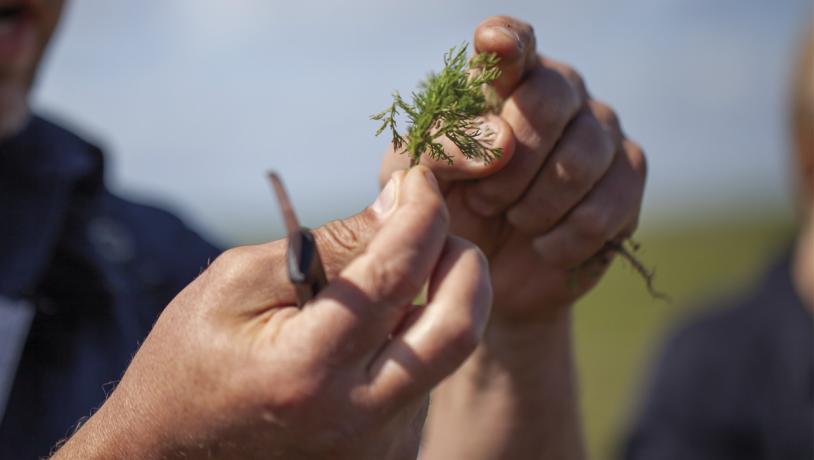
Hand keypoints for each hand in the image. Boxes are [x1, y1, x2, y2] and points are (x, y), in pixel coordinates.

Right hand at [52, 167, 491, 459]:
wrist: (170, 452)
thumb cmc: (190, 360)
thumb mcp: (235, 284)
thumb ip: (324, 245)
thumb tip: (396, 205)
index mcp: (305, 369)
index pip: (395, 275)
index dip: (421, 214)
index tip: (420, 180)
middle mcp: (354, 416)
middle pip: (457, 329)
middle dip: (465, 263)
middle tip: (437, 228)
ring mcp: (375, 442)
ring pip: (449, 353)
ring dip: (442, 296)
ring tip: (397, 269)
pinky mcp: (385, 450)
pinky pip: (426, 377)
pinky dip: (418, 333)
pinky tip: (380, 320)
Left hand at [380, 16, 646, 322]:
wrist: (488, 274)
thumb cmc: (448, 212)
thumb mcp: (420, 182)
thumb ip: (439, 149)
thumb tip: (499, 143)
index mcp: (500, 82)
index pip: (512, 43)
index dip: (507, 41)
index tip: (494, 45)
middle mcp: (557, 93)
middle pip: (552, 97)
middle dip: (511, 163)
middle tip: (484, 202)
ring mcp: (600, 132)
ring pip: (583, 156)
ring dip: (535, 205)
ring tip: (513, 221)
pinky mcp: (627, 179)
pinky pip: (605, 206)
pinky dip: (565, 237)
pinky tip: (543, 245)